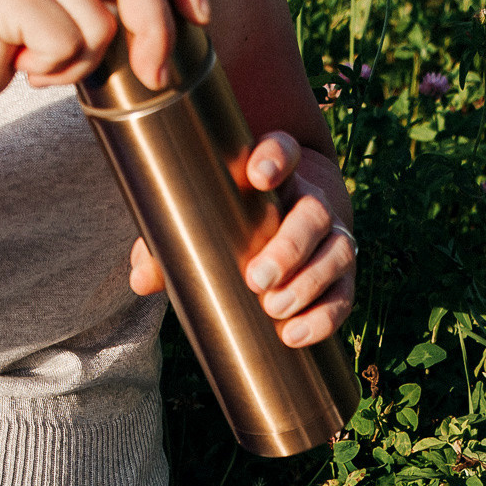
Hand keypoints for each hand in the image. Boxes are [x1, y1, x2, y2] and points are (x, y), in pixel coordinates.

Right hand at [0, 0, 208, 111]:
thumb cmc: (13, 44)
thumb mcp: (77, 14)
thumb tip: (190, 10)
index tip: (198, 16)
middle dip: (154, 29)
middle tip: (154, 74)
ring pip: (100, 22)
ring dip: (82, 62)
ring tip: (43, 60)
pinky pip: (67, 41)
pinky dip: (54, 71)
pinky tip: (21, 64)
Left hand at [127, 132, 355, 348]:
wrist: (284, 236)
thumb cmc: (230, 224)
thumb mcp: (198, 223)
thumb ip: (166, 242)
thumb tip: (141, 278)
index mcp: (276, 176)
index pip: (284, 151)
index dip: (276, 159)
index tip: (257, 176)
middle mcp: (310, 202)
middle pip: (314, 214)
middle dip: (289, 247)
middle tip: (257, 278)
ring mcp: (332, 239)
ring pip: (337, 252)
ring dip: (308, 284)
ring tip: (274, 310)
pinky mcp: (342, 277)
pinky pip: (344, 295)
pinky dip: (324, 317)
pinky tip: (295, 334)